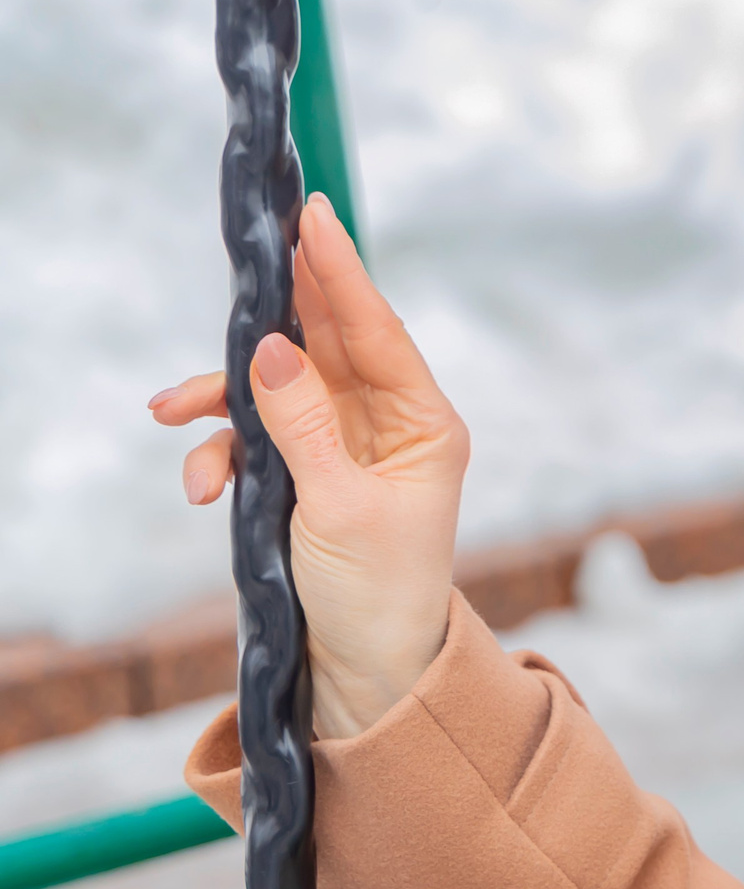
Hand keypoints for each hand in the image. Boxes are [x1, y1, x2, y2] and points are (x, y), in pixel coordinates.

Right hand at [151, 193, 469, 739]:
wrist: (361, 671)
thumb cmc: (374, 591)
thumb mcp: (338, 506)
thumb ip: (302, 426)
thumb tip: (275, 348)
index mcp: (424, 423)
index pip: (378, 331)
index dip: (342, 273)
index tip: (315, 216)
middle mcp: (387, 423)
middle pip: (326, 344)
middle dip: (274, 317)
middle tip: (246, 264)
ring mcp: (343, 446)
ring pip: (278, 389)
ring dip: (224, 396)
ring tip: (174, 411)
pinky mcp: (303, 475)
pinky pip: (255, 439)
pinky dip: (222, 452)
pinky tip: (202, 482)